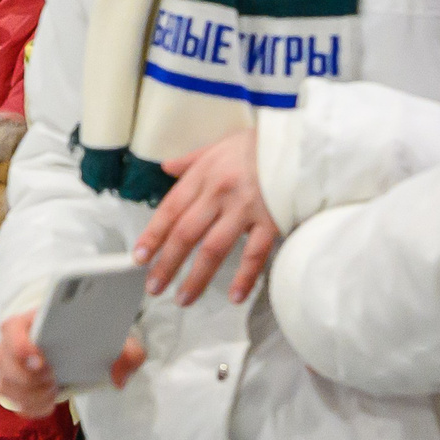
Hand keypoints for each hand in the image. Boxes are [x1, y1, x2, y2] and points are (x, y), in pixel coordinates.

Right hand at [0, 310, 146, 416]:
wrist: (77, 342)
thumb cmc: (89, 334)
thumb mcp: (117, 337)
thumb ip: (128, 352)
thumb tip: (118, 378)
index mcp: (32, 321)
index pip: (11, 327)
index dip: (20, 345)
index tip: (41, 361)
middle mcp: (12, 341)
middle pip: (2, 360)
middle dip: (26, 378)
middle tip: (52, 379)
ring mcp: (9, 365)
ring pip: (4, 384)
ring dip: (29, 394)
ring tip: (53, 390)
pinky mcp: (13, 385)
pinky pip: (13, 402)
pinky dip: (31, 407)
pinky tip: (49, 402)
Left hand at [132, 128, 276, 304]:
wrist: (301, 141)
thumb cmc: (257, 145)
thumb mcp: (217, 146)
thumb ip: (190, 161)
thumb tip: (167, 167)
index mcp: (203, 176)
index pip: (170, 210)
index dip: (152, 236)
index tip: (139, 258)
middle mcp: (219, 194)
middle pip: (186, 234)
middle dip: (167, 263)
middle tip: (154, 287)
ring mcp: (246, 209)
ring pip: (214, 248)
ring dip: (197, 277)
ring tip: (184, 298)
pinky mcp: (272, 221)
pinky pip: (255, 253)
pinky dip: (245, 276)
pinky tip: (235, 296)